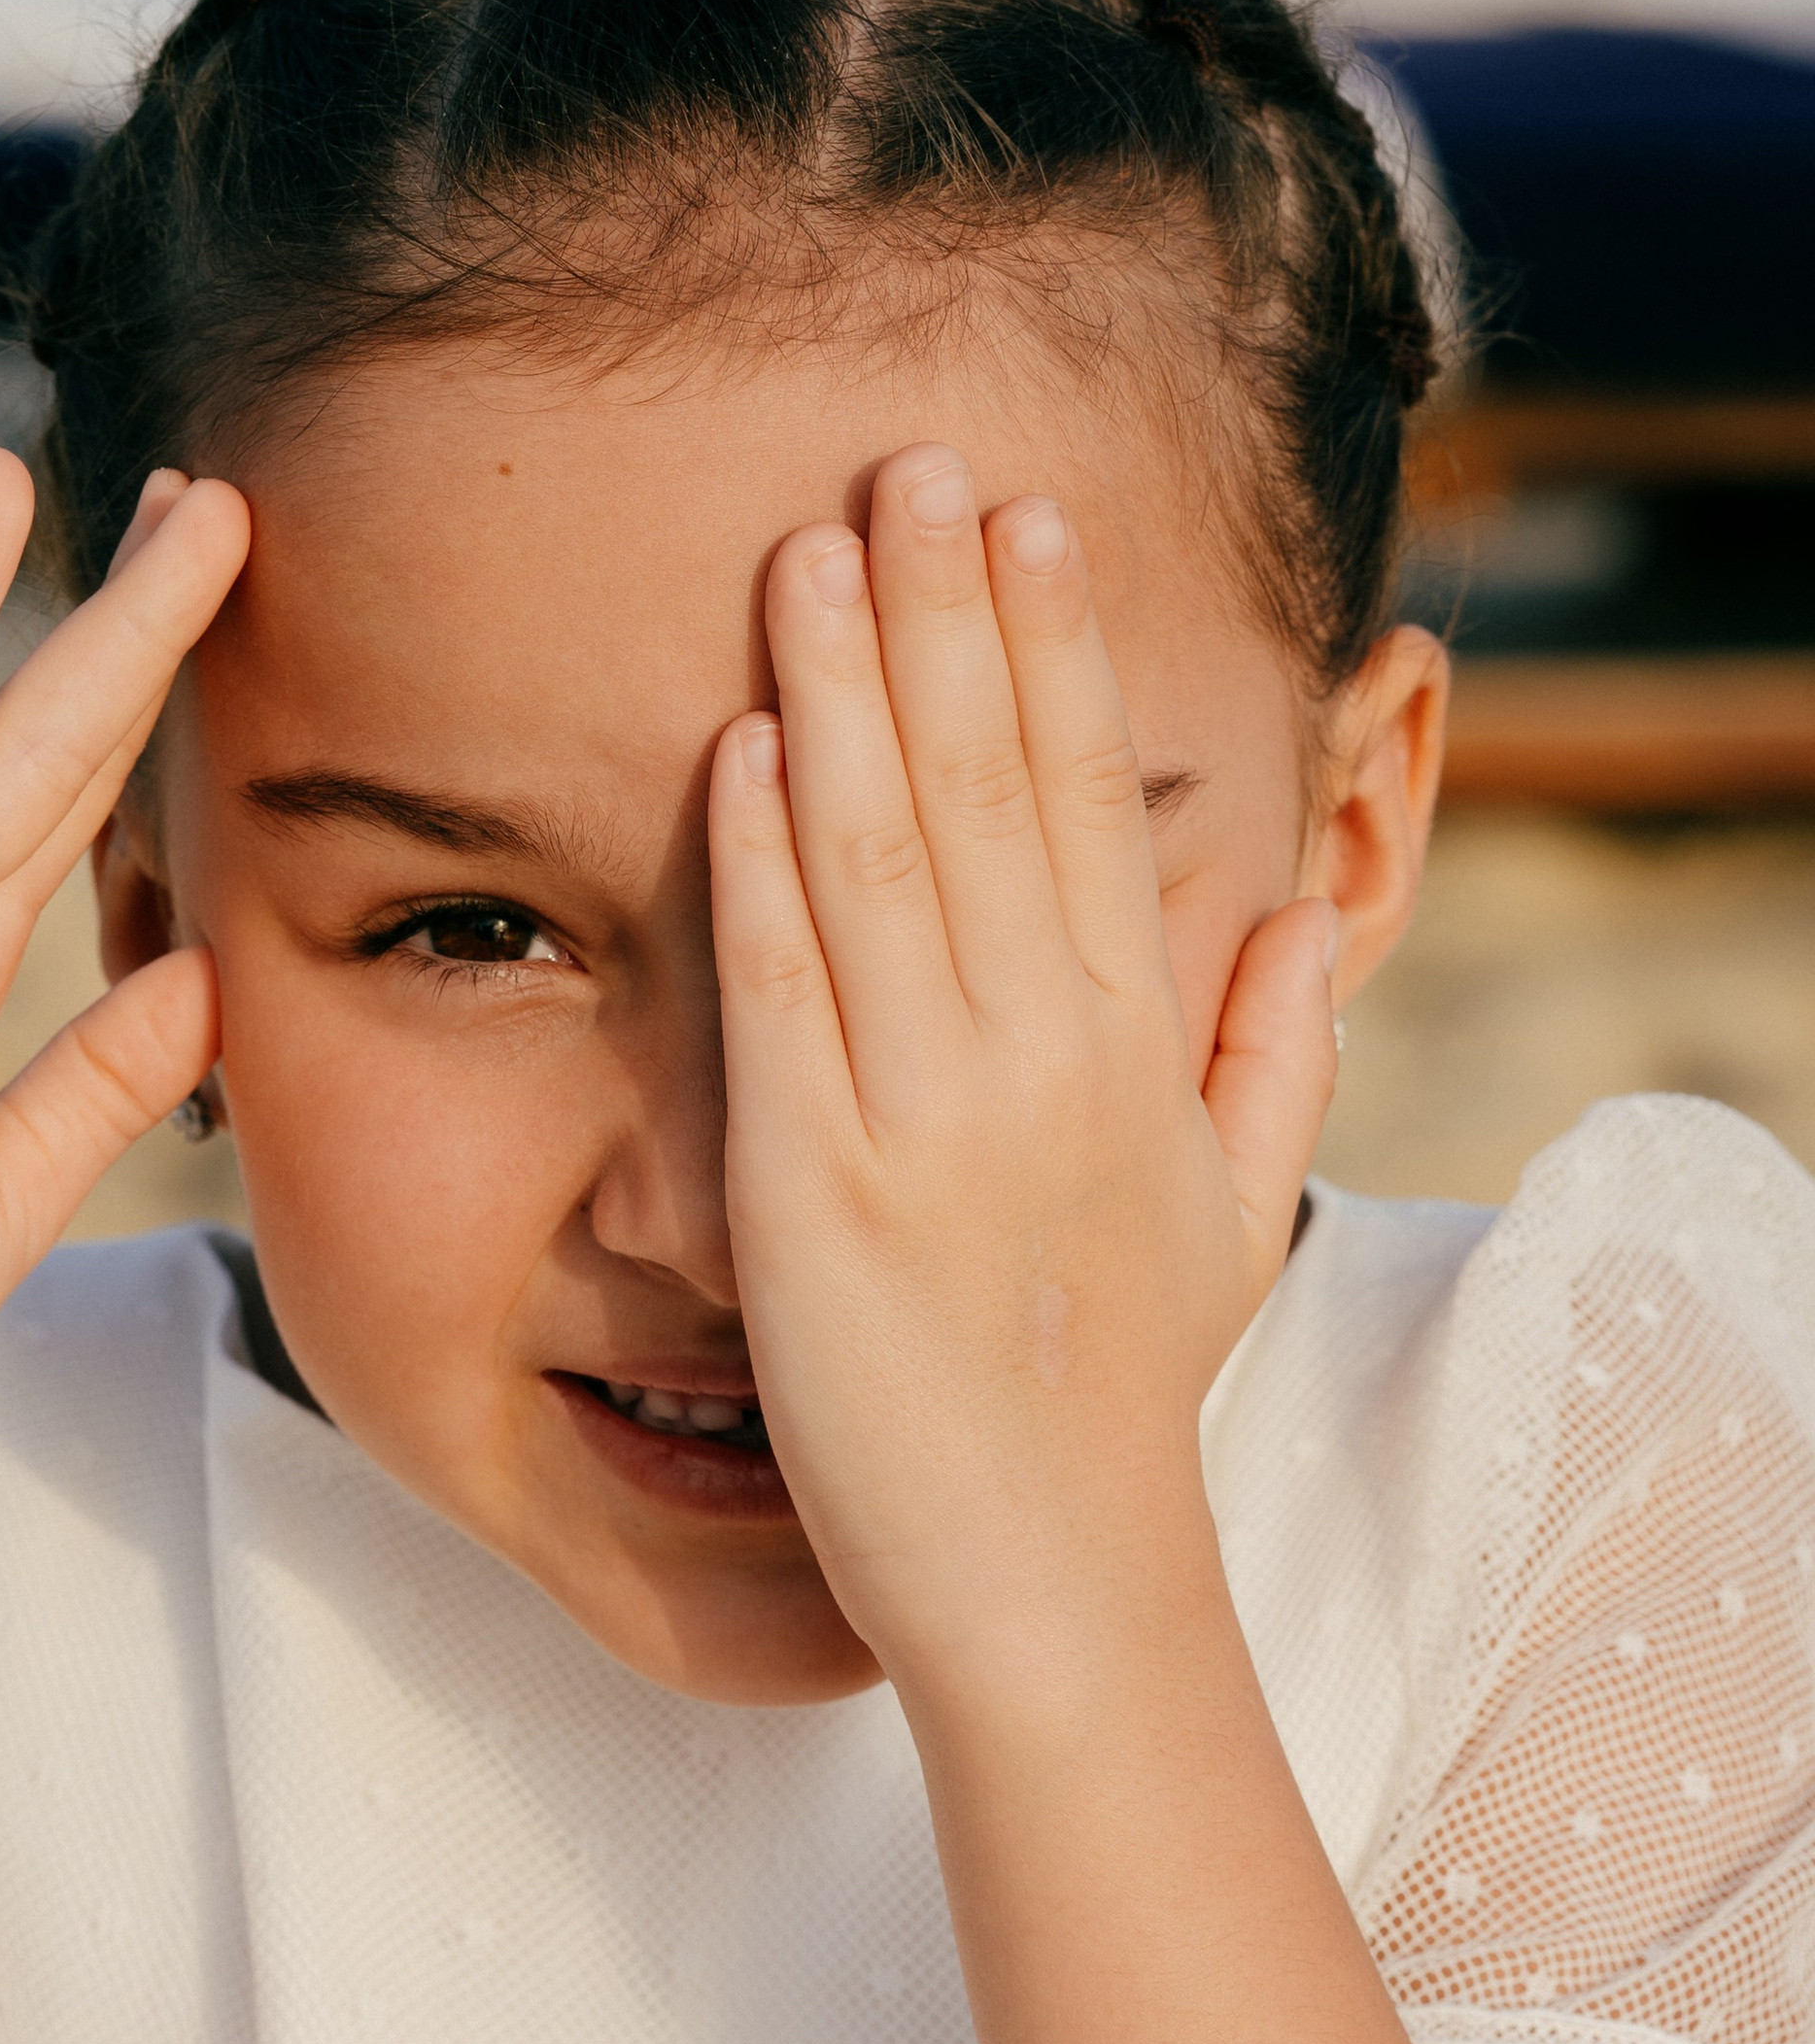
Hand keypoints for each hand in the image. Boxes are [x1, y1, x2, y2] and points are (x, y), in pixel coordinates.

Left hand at [708, 445, 1333, 1694]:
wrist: (1060, 1584)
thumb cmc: (1128, 1404)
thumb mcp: (1236, 1218)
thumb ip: (1271, 1055)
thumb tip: (1299, 919)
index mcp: (1135, 1045)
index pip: (1089, 800)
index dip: (1049, 647)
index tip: (1023, 516)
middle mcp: (1041, 1054)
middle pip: (986, 786)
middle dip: (943, 609)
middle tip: (904, 459)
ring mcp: (927, 1116)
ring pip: (880, 854)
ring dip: (843, 684)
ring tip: (812, 545)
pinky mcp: (816, 1190)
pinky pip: (783, 987)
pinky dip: (761, 857)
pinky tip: (743, 736)